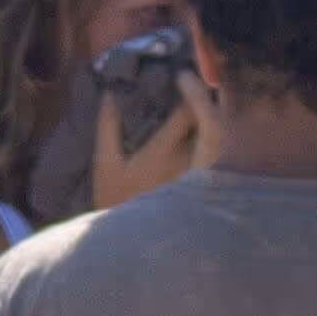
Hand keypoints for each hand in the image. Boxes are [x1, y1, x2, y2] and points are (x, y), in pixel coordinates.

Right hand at [89, 83, 207, 209]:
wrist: (129, 241)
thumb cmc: (114, 199)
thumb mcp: (104, 162)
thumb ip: (108, 127)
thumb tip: (110, 94)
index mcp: (163, 152)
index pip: (187, 112)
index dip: (189, 88)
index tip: (182, 73)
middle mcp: (187, 162)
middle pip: (208, 122)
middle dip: (205, 100)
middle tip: (197, 82)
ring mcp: (196, 175)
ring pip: (212, 139)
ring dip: (209, 119)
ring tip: (200, 102)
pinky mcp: (199, 185)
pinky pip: (210, 154)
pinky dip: (208, 138)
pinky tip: (198, 131)